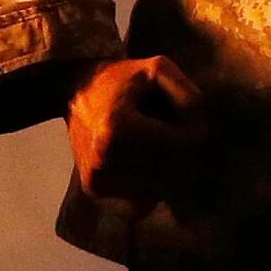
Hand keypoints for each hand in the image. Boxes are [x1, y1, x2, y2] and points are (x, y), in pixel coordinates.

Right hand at [65, 57, 208, 208]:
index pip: (181, 145)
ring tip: (151, 143)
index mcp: (116, 128)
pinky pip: (140, 202)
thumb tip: (198, 137)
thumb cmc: (121, 77)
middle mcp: (102, 158)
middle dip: (182, 153)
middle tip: (168, 130)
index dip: (193, 130)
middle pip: (172, 171)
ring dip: (166, 170)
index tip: (182, 116)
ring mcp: (96, 177)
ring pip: (160, 189)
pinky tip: (142, 164)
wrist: (72, 88)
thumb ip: (189, 96)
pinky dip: (150, 187)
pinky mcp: (93, 190)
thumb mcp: (158, 68)